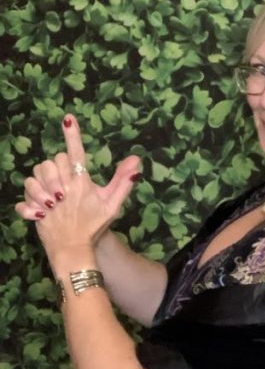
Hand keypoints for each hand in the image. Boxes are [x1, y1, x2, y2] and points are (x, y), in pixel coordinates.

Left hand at [16, 115, 141, 258]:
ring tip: (51, 193)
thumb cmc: (93, 226)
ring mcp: (46, 198)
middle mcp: (63, 188)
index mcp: (81, 184)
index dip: (73, 135)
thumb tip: (136, 160)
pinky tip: (39, 205)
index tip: (68, 118)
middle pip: (54, 160)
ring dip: (42, 180)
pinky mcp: (34, 209)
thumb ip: (123, 181)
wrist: (73, 250)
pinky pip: (25, 192)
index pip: (77, 153)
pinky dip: (29, 197)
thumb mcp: (112, 205)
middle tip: (64, 182)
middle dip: (58, 166)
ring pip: (36, 173)